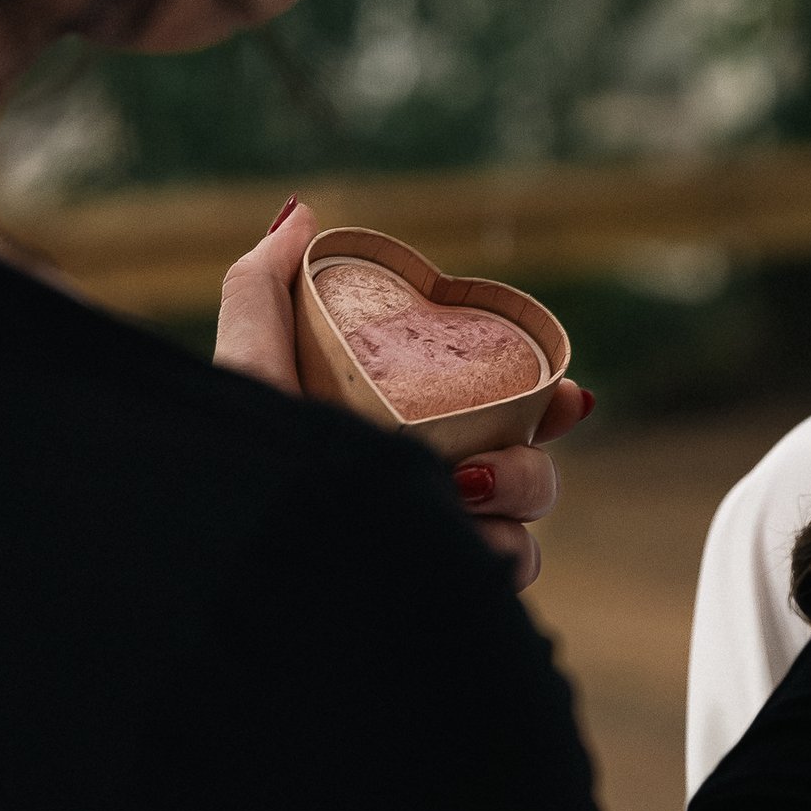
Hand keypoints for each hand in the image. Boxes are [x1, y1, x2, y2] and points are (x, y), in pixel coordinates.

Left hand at [214, 195, 587, 589]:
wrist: (247, 566)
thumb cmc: (243, 467)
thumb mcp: (246, 369)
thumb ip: (262, 290)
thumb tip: (302, 214)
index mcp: (402, 437)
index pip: (502, 414)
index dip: (551, 400)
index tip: (567, 393)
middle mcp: (430, 495)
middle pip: (531, 467)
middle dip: (531, 459)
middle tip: (479, 461)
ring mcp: (442, 551)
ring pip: (528, 522)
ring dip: (512, 501)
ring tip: (459, 494)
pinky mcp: (449, 596)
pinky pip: (512, 572)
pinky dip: (498, 556)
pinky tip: (459, 545)